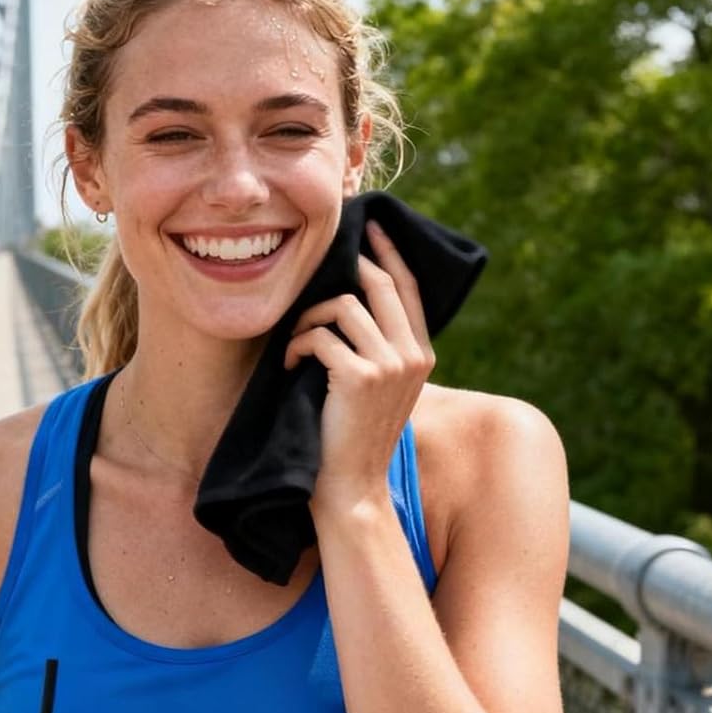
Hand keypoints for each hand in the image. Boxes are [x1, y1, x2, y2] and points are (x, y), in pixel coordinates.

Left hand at [283, 220, 434, 515]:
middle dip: (343, 268)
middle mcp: (412, 355)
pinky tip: (291, 367)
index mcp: (420, 353)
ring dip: (307, 320)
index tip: (370, 226)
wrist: (351, 486)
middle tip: (314, 265)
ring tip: (296, 345)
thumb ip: (380, 345)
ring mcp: (390, 365)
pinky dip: (297, 346)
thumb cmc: (353, 434)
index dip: (388, 252)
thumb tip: (353, 297)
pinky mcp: (361, 376)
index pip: (407, 286)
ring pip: (342, 306)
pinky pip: (319, 336)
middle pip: (378, 284)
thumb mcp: (379, 385)